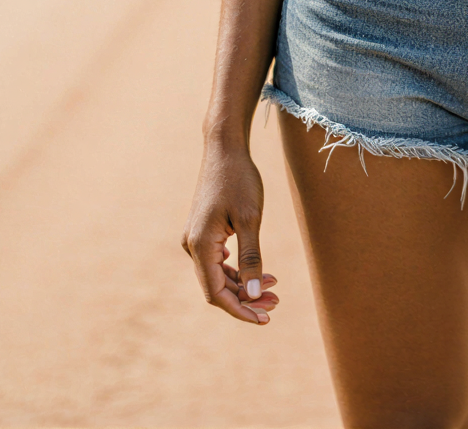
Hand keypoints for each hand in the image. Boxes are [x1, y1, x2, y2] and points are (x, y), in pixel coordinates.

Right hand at [182, 142, 279, 324]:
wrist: (224, 149)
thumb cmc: (239, 179)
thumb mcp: (250, 220)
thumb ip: (251, 260)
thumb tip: (254, 295)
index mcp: (200, 245)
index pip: (216, 293)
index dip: (240, 310)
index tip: (265, 319)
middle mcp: (191, 245)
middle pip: (216, 287)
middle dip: (246, 299)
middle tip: (276, 303)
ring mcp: (194, 238)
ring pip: (217, 275)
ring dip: (243, 285)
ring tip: (274, 287)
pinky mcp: (202, 231)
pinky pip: (216, 261)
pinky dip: (236, 270)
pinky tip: (257, 272)